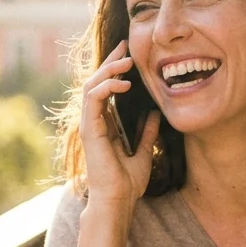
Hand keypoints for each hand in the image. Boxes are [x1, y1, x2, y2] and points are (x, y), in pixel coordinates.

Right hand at [80, 40, 161, 208]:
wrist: (118, 200)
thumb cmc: (128, 183)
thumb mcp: (144, 151)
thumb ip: (147, 132)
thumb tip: (156, 114)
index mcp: (104, 125)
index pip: (106, 89)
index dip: (115, 70)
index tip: (129, 54)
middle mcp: (94, 122)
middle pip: (96, 82)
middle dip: (110, 62)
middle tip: (126, 46)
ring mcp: (89, 125)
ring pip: (91, 86)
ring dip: (108, 70)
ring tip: (126, 61)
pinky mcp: (89, 129)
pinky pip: (93, 99)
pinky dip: (106, 87)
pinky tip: (123, 83)